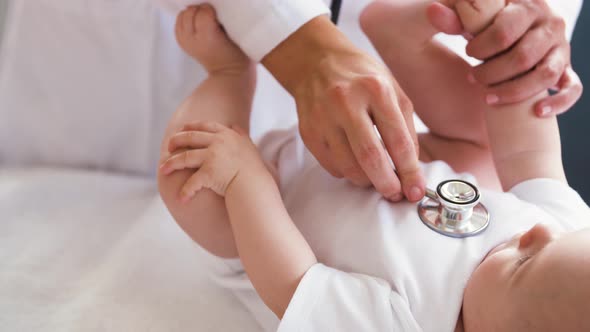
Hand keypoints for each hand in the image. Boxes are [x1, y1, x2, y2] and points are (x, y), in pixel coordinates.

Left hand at [159, 122, 266, 199]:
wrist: (256, 185)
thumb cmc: (254, 169)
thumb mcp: (249, 146)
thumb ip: (241, 135)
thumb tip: (235, 125)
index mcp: (226, 135)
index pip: (204, 126)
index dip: (191, 126)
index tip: (182, 129)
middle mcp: (217, 143)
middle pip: (189, 137)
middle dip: (175, 141)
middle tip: (168, 147)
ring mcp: (212, 157)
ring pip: (184, 157)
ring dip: (171, 163)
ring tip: (163, 170)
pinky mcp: (209, 173)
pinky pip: (192, 182)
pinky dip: (185, 192)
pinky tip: (181, 199)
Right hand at [263, 16, 424, 201]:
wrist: (316, 60)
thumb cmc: (361, 76)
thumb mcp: (393, 90)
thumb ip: (405, 128)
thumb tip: (411, 169)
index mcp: (376, 89)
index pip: (398, 141)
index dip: (410, 172)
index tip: (415, 191)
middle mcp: (346, 102)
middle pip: (371, 158)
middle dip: (387, 184)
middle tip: (395, 194)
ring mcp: (323, 117)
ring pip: (348, 167)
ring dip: (366, 181)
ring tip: (375, 178)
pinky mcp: (307, 131)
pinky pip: (330, 166)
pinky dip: (346, 172)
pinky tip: (353, 162)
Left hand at [428, 0, 582, 116]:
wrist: (511, 38)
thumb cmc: (487, 29)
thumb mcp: (472, 21)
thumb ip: (455, 18)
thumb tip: (432, 12)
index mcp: (527, 6)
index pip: (505, 31)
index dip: (482, 47)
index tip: (469, 52)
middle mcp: (550, 25)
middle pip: (522, 57)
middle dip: (492, 73)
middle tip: (473, 78)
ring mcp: (561, 49)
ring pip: (545, 74)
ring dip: (514, 91)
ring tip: (488, 97)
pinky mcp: (566, 70)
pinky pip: (572, 88)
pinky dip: (558, 102)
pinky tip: (537, 111)